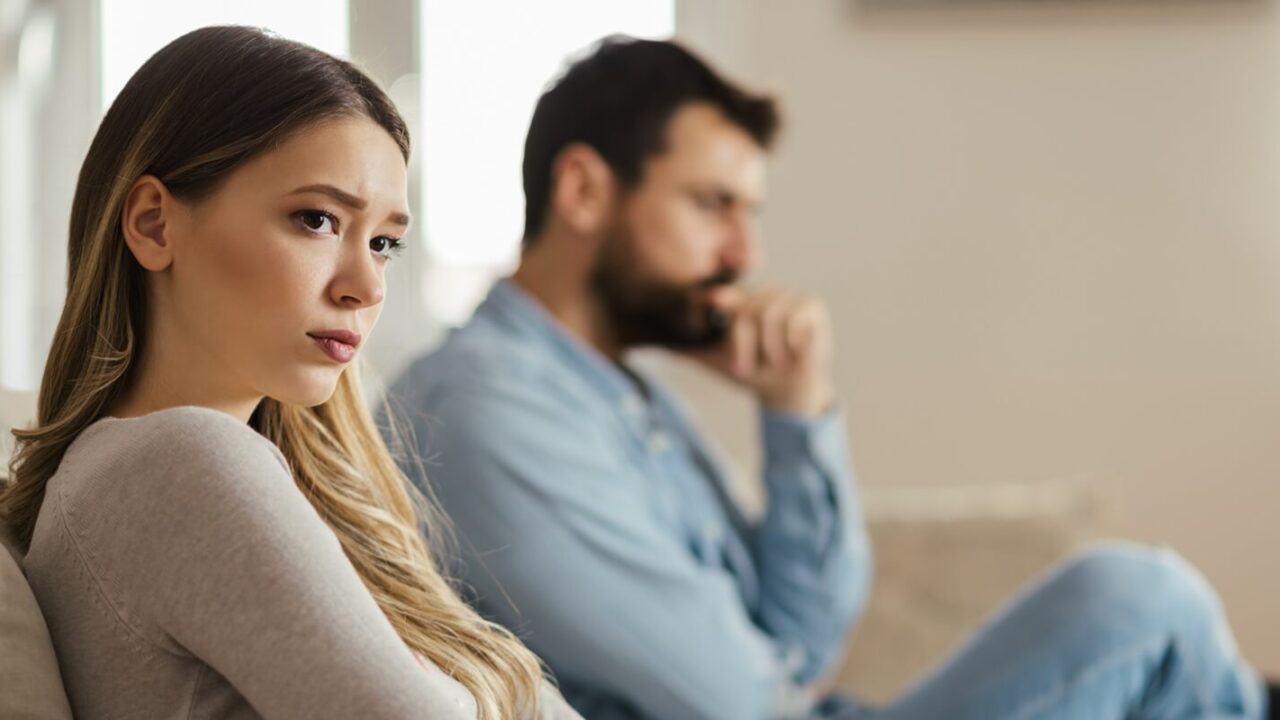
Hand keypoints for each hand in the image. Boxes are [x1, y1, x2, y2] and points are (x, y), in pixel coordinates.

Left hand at [683, 286, 835, 416]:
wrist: (782, 392)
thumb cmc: (750, 373)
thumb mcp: (715, 361)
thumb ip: (687, 348)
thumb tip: (650, 344)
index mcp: (739, 304)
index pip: (728, 295)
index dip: (723, 295)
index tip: (714, 300)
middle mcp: (762, 296)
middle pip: (749, 308)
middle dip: (744, 344)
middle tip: (744, 368)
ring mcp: (788, 298)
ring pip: (771, 313)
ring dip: (769, 347)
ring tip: (774, 363)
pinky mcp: (812, 307)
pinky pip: (796, 316)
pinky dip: (790, 340)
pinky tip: (793, 353)